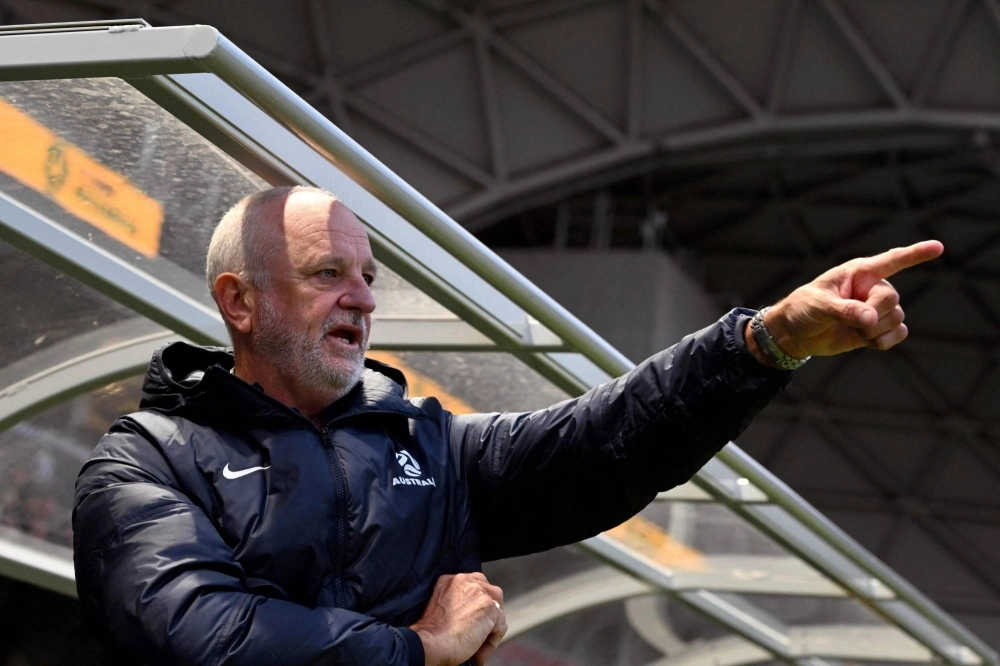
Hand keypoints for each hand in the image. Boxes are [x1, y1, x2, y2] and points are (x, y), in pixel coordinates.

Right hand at [410, 572, 506, 665]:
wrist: (428, 643)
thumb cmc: (429, 634)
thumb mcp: (440, 607)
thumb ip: (456, 603)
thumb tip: (473, 615)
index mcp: (451, 580)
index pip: (475, 586)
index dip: (477, 605)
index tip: (472, 622)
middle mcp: (465, 580)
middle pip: (490, 594)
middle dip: (488, 613)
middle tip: (479, 633)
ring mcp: (479, 592)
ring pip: (497, 611)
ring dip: (490, 630)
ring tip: (477, 647)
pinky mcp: (489, 607)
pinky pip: (500, 626)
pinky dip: (491, 643)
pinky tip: (478, 654)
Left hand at [749, 240, 943, 360]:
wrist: (796, 333)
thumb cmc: (803, 309)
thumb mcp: (819, 306)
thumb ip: (845, 310)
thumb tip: (870, 319)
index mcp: (858, 272)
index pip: (891, 260)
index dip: (915, 254)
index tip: (938, 247)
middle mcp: (871, 287)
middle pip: (892, 298)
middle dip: (874, 314)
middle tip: (853, 321)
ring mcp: (875, 308)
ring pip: (896, 317)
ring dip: (877, 330)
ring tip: (855, 331)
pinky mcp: (876, 328)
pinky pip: (898, 333)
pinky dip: (887, 340)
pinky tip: (871, 342)